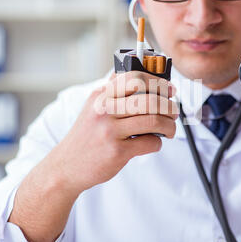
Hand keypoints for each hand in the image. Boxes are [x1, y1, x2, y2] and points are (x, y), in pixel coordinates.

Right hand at [54, 71, 177, 192]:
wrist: (66, 166)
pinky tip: (153, 143)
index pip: (135, 78)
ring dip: (169, 125)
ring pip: (154, 120)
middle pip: (149, 99)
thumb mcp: (93, 107)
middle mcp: (104, 110)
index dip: (159, 82)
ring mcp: (110, 131)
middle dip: (169, 105)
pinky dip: (158, 143)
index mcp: (101, 95)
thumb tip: (143, 75)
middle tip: (173, 111)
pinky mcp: (116, 151)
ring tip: (169, 129)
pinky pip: (150, 143)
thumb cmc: (86, 136)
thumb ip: (114, 91)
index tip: (170, 90)